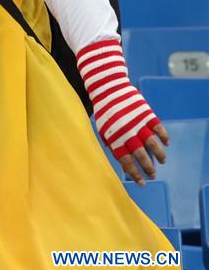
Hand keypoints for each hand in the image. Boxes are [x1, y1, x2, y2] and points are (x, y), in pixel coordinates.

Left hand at [77, 39, 169, 185]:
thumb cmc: (105, 111)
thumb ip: (112, 145)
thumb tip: (122, 161)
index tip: (141, 182)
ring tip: (162, 162)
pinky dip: (164, 137)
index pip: (126, 162)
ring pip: (153, 144)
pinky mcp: (147, 114)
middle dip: (148, 168)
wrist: (109, 87)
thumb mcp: (103, 129)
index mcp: (115, 138)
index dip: (135, 173)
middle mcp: (128, 133)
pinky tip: (166, 144)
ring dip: (159, 155)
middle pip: (141, 156)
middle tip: (153, 175)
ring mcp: (139, 123)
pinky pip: (159, 129)